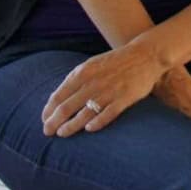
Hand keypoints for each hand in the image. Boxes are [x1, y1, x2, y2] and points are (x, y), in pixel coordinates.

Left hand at [41, 38, 163, 136]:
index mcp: (83, 72)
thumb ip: (76, 79)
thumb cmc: (116, 61)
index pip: (58, 95)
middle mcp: (93, 83)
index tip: (44, 119)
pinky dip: (95, 124)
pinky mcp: (123, 100)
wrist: (145, 55)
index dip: (48, 110)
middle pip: (66, 108)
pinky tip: (88, 129)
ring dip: (70, 127)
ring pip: (83, 116)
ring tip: (62, 134)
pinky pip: (105, 116)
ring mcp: (108, 92)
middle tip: (47, 132)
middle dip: (53, 123)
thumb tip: (57, 98)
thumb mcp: (92, 64)